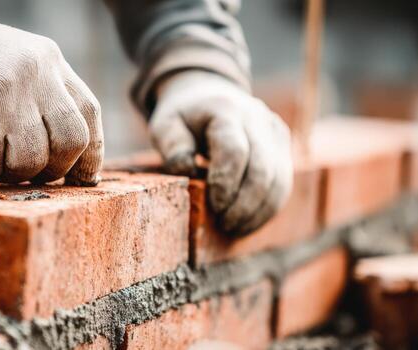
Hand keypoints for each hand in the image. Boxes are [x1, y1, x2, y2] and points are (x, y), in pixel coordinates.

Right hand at [0, 6, 102, 185]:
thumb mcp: (23, 65)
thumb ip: (50, 98)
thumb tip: (77, 161)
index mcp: (51, 63)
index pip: (88, 115)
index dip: (91, 154)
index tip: (84, 180)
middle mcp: (35, 75)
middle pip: (70, 141)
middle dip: (56, 170)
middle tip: (33, 175)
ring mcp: (4, 94)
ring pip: (30, 160)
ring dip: (12, 175)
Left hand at [151, 71, 292, 234]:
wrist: (208, 93)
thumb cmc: (184, 116)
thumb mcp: (164, 125)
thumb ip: (172, 146)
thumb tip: (187, 171)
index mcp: (226, 110)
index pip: (235, 151)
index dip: (226, 184)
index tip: (213, 207)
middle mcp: (257, 118)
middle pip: (262, 169)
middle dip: (244, 205)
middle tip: (224, 225)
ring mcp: (275, 131)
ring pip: (279, 180)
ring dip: (259, 211)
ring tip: (235, 228)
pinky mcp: (283, 145)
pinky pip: (283, 183)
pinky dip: (268, 207)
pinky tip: (248, 221)